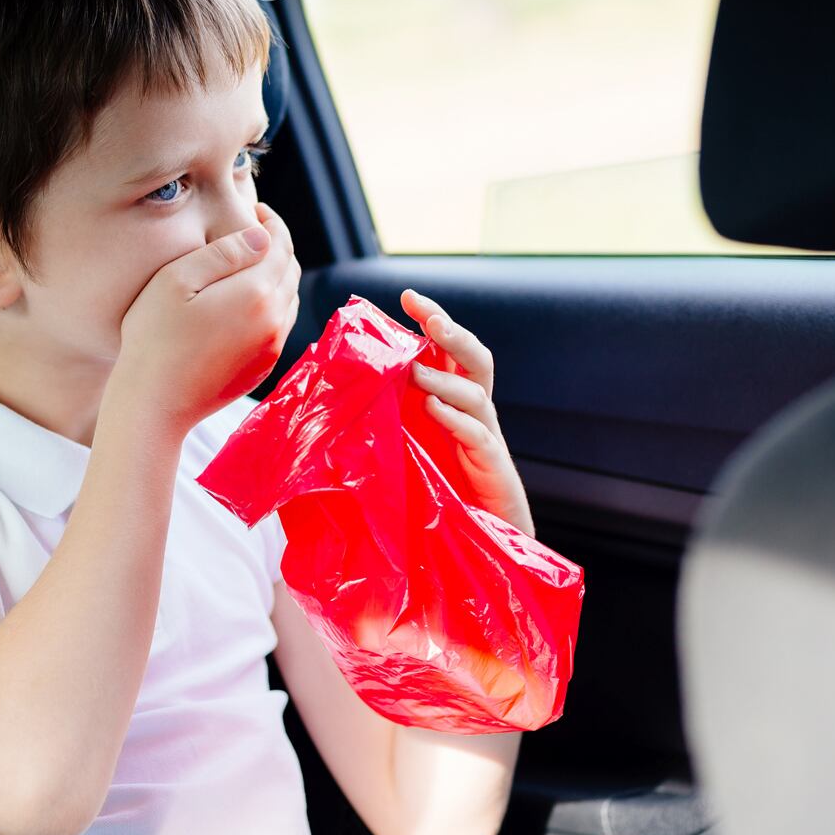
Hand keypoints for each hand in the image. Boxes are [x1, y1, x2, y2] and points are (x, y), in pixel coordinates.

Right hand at [112, 203, 300, 433]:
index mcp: (257, 292)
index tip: (256, 209)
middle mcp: (274, 320)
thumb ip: (224, 253)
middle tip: (253, 231)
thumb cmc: (155, 337)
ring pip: (289, 298)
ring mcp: (272, 347)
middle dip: (276, 246)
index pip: (280, 244)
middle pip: (290, 269)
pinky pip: (280, 324)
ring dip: (277, 275)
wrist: (155, 403)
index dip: (271, 222)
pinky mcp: (264, 367)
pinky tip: (247, 300)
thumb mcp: (177, 280)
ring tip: (251, 263)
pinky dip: (273, 303)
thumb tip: (262, 236)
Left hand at [400, 288, 534, 537]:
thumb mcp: (409, 446)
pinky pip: (479, 436)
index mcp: (454, 403)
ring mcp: (486, 438)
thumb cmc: (440, 492)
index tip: (408, 296)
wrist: (482, 538)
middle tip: (429, 318)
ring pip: (476, 395)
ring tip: (415, 372)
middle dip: (452, 334)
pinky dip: (456, 420)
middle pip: (475, 360)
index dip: (434, 321)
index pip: (448, 352)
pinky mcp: (492, 467)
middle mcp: (475, 414)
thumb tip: (343, 390)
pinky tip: (434, 411)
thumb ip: (390, 417)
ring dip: (444, 379)